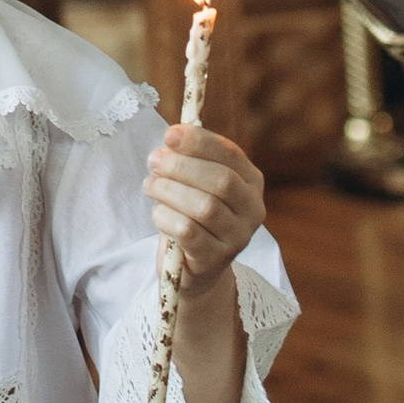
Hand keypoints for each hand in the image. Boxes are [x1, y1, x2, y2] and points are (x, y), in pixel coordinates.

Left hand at [147, 124, 264, 289]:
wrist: (192, 267)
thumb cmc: (192, 215)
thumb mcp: (195, 183)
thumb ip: (189, 159)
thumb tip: (172, 137)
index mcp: (251, 182)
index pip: (231, 154)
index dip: (199, 142)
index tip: (169, 135)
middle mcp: (252, 210)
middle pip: (222, 180)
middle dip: (182, 166)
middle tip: (154, 161)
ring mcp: (237, 237)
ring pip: (206, 207)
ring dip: (170, 191)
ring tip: (150, 186)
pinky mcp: (215, 259)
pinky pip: (189, 233)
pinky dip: (167, 218)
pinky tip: (157, 213)